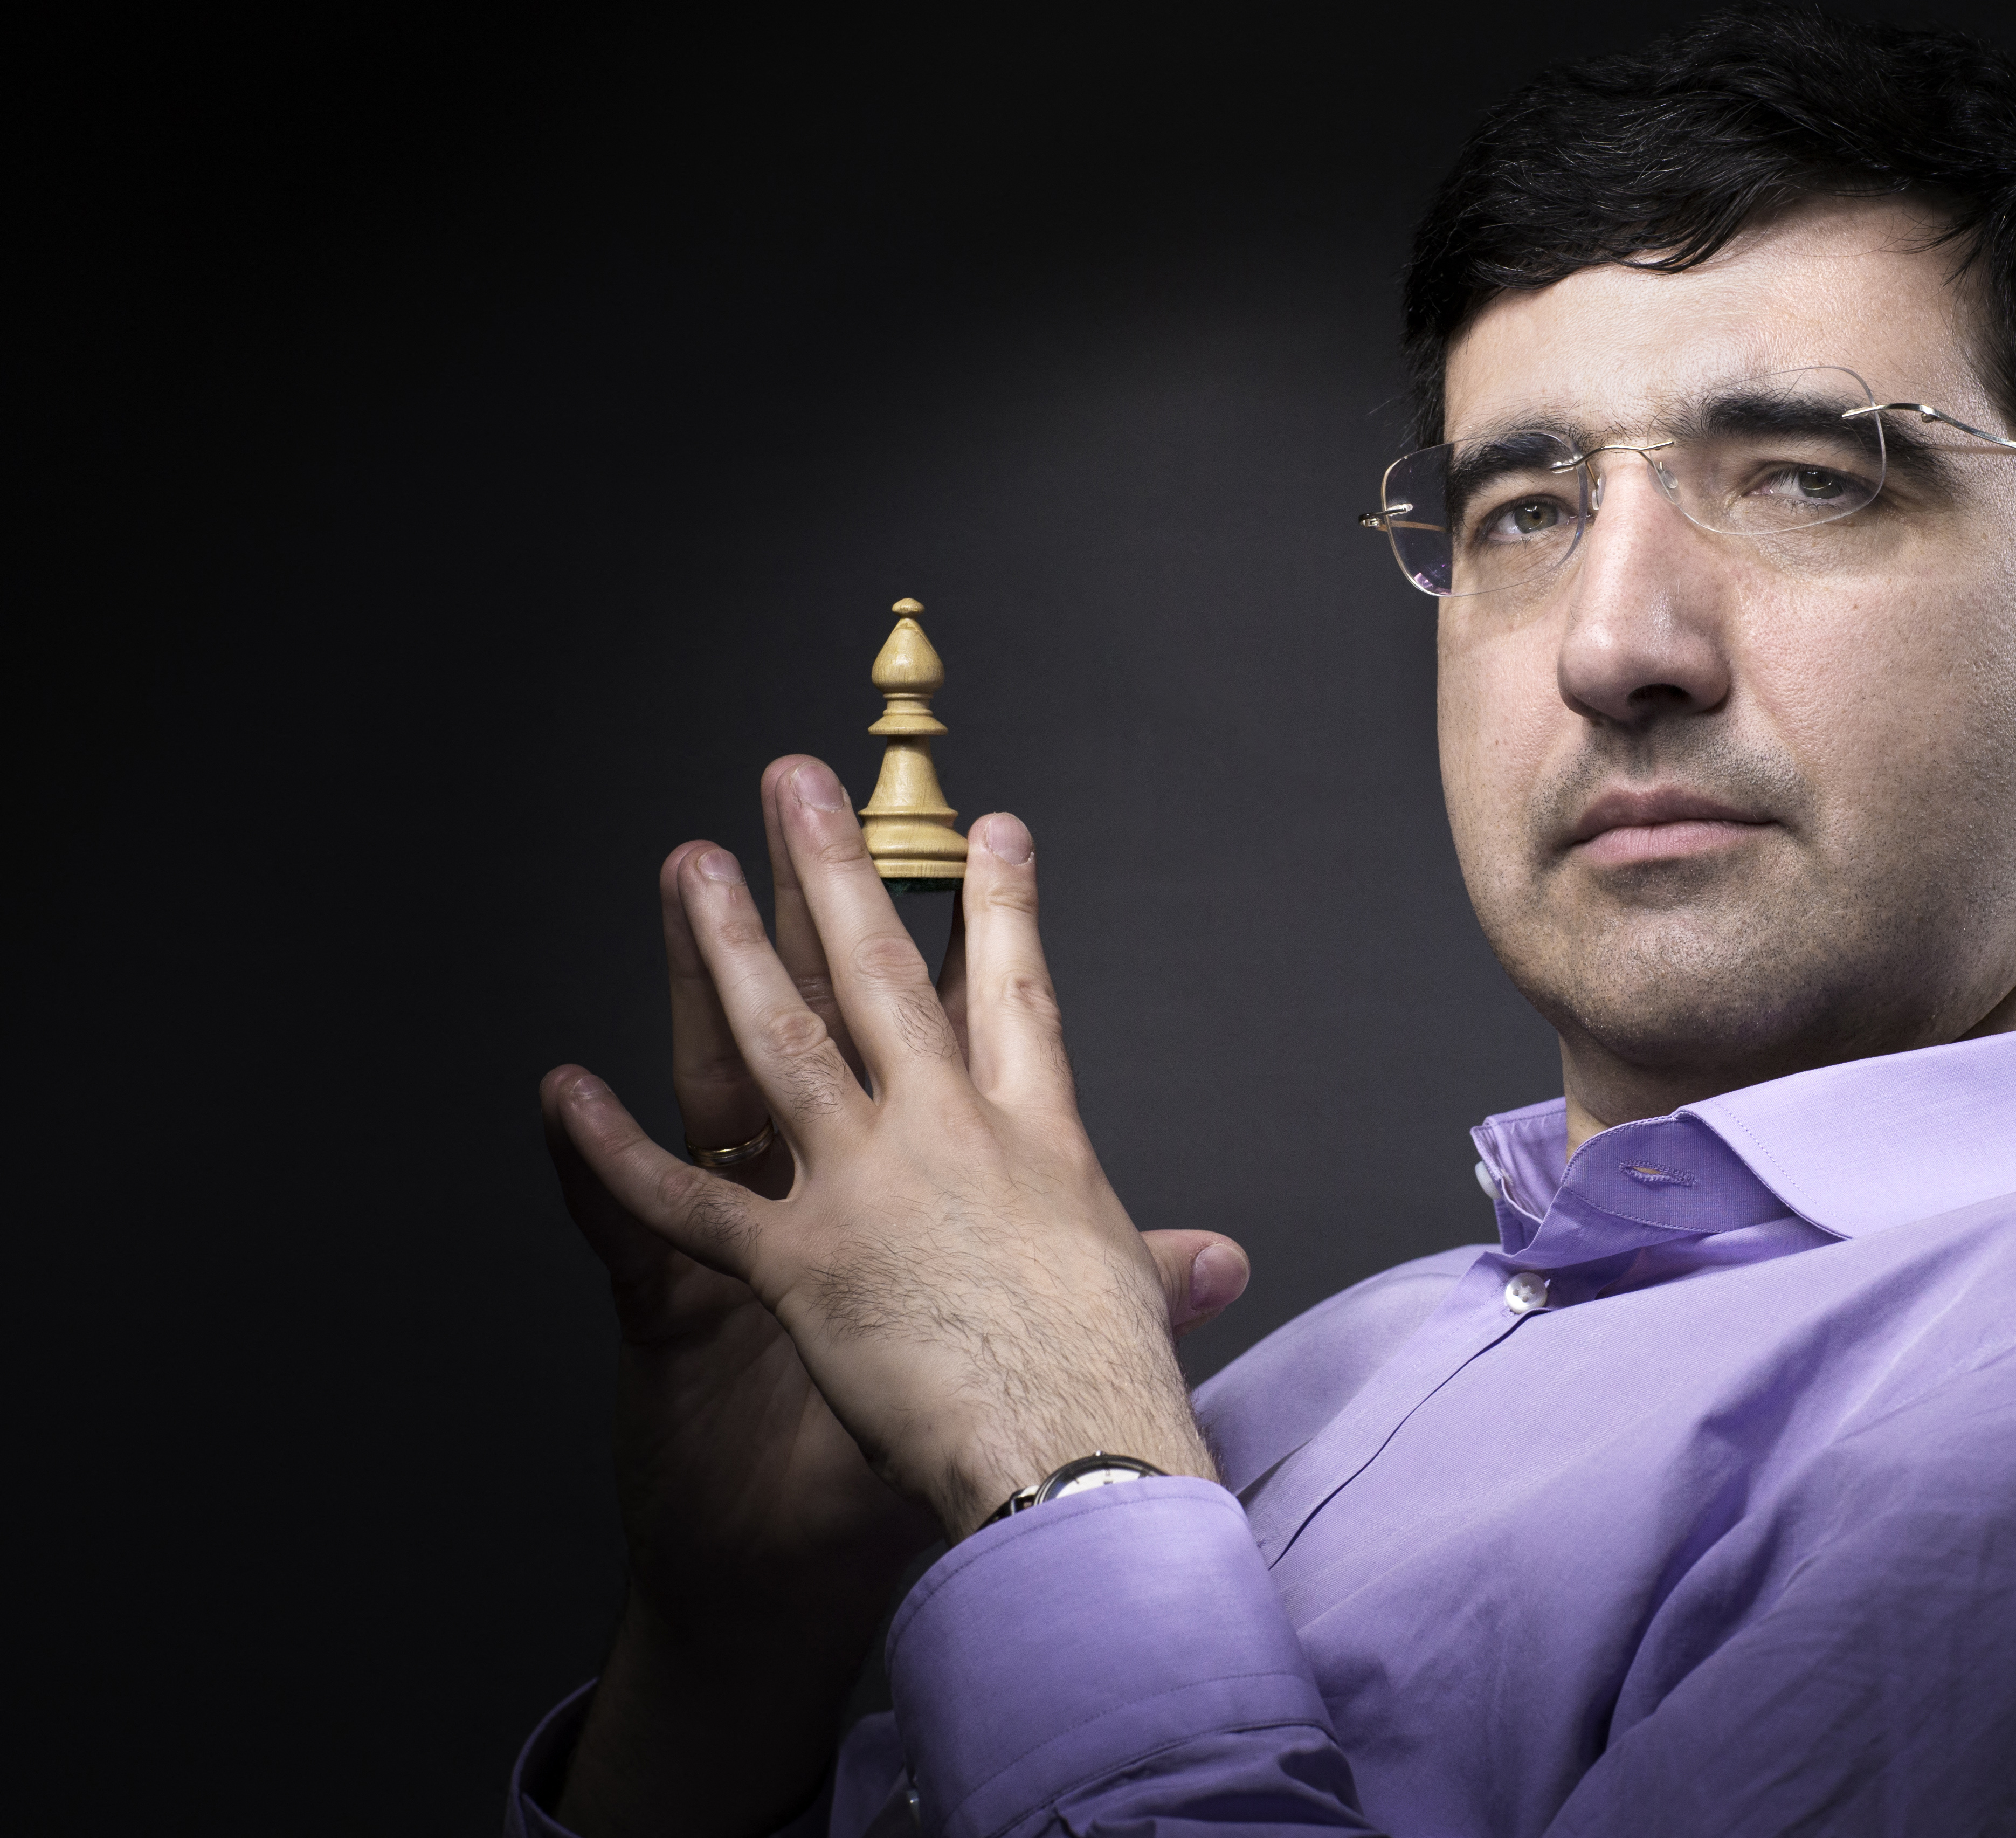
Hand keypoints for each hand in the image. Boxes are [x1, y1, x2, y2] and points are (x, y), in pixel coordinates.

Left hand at [541, 757, 1246, 1837]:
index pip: (1015, 999)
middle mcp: (947, 1138)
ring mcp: (866, 1189)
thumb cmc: (1112, 1393)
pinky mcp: (798, 1264)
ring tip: (694, 865)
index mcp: (1034, 1141)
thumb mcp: (1137, 1303)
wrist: (1073, 1460)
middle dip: (839, 874)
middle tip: (798, 786)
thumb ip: (1159, 1268)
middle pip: (881, 981)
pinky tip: (562, 1095)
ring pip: (778, 1045)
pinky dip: (611, 1156)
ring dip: (726, 950)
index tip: (992, 832)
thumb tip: (1223, 1262)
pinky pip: (682, 1204)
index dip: (1002, 910)